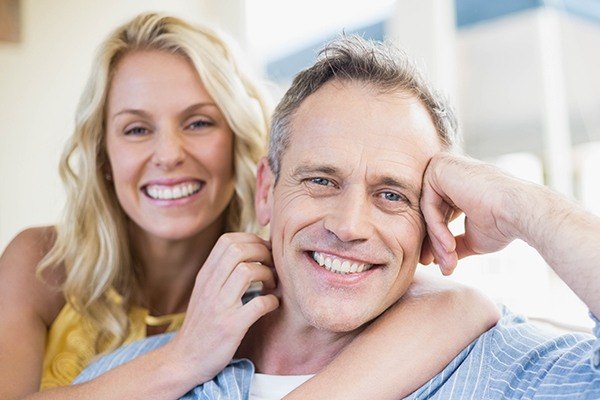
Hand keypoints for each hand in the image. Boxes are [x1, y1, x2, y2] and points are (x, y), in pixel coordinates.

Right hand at [167, 232, 278, 384]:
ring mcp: (219, 306)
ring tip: (272, 284)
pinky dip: (272, 301)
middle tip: (272, 265)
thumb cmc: (201, 325)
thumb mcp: (204, 292)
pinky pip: (258, 303)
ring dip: (268, 274)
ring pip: (248, 271)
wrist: (183, 361)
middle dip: (263, 252)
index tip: (264, 252)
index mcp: (205, 276)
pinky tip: (272, 305)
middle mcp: (210, 286)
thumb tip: (250, 252)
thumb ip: (222, 272)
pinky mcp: (230, 327)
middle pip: (239, 250)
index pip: (227, 240)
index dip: (251, 240)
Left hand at [419, 153, 521, 274]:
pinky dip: (437, 229)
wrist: (519, 213)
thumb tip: (441, 259)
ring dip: (438, 241)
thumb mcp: (472, 237)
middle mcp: (449, 173)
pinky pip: (428, 205)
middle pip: (430, 214)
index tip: (440, 265)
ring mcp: (443, 166)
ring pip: (428, 212)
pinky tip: (450, 246)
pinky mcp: (439, 166)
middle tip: (444, 268)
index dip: (438, 242)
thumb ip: (454, 242)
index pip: (437, 214)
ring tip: (449, 262)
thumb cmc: (502, 225)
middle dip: (436, 245)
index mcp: (457, 185)